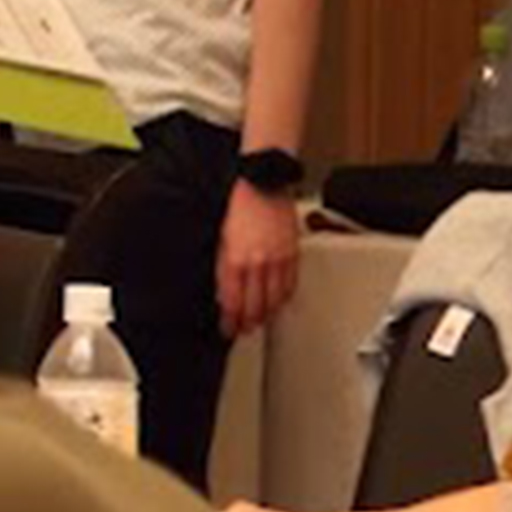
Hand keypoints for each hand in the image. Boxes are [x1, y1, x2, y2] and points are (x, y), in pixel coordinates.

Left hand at [216, 181, 303, 335]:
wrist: (263, 181)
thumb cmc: (238, 204)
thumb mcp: (220, 238)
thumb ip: (223, 267)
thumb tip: (223, 291)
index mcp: (234, 260)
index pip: (232, 303)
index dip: (229, 321)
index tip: (227, 329)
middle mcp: (257, 263)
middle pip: (255, 307)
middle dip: (248, 323)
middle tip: (243, 329)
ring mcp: (277, 260)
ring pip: (274, 300)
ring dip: (266, 314)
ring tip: (259, 319)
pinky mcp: (292, 254)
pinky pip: (290, 285)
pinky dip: (283, 297)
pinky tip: (277, 300)